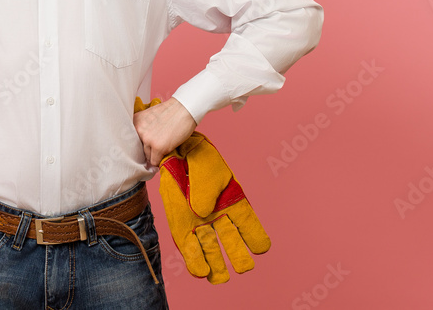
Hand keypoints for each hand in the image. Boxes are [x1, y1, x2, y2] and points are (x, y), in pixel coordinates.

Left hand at [133, 97, 196, 165]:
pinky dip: (159, 161)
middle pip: (140, 148)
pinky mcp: (158, 147)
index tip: (146, 145)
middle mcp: (139, 130)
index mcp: (135, 121)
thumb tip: (143, 143)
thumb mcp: (150, 116)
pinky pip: (154, 161)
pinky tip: (164, 156)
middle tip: (158, 145)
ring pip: (147, 155)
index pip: (132, 139)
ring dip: (154, 154)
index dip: (141, 143)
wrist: (184, 109)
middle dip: (148, 148)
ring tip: (164, 147)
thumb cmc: (171, 111)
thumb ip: (144, 127)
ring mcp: (147, 139)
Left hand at [158, 133, 270, 282]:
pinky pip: (189, 247)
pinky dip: (194, 260)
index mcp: (233, 203)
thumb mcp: (206, 167)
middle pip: (232, 243)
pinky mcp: (181, 227)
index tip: (258, 248)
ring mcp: (200, 224)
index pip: (249, 226)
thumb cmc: (196, 158)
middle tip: (242, 267)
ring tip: (219, 278)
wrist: (173, 154)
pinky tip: (200, 272)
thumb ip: (207, 188)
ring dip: (216, 265)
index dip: (256, 239)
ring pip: (211, 250)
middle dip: (238, 257)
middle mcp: (219, 218)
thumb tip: (202, 211)